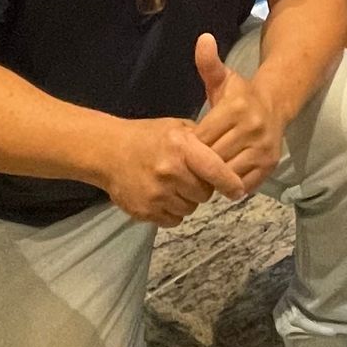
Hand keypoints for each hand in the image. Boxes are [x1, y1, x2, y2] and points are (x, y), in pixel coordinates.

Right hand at [101, 115, 247, 225]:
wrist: (108, 152)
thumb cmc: (147, 137)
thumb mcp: (176, 127)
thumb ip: (201, 141)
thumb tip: (228, 155)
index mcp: (181, 147)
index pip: (215, 170)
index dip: (230, 183)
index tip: (238, 191)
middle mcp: (170, 171)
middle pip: (204, 194)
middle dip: (202, 188)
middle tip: (189, 177)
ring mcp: (157, 194)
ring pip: (190, 208)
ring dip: (186, 200)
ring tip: (173, 185)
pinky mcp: (145, 211)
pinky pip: (173, 220)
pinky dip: (172, 211)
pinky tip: (162, 196)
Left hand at [190, 32, 284, 193]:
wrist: (275, 105)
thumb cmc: (240, 95)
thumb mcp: (222, 78)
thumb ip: (209, 63)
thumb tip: (203, 39)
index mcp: (236, 107)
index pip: (203, 137)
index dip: (191, 145)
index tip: (186, 146)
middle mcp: (253, 128)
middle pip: (213, 157)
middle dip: (200, 163)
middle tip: (191, 163)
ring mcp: (264, 148)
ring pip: (227, 174)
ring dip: (213, 177)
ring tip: (204, 172)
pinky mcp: (270, 165)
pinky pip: (243, 185)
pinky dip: (230, 185)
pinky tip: (222, 177)